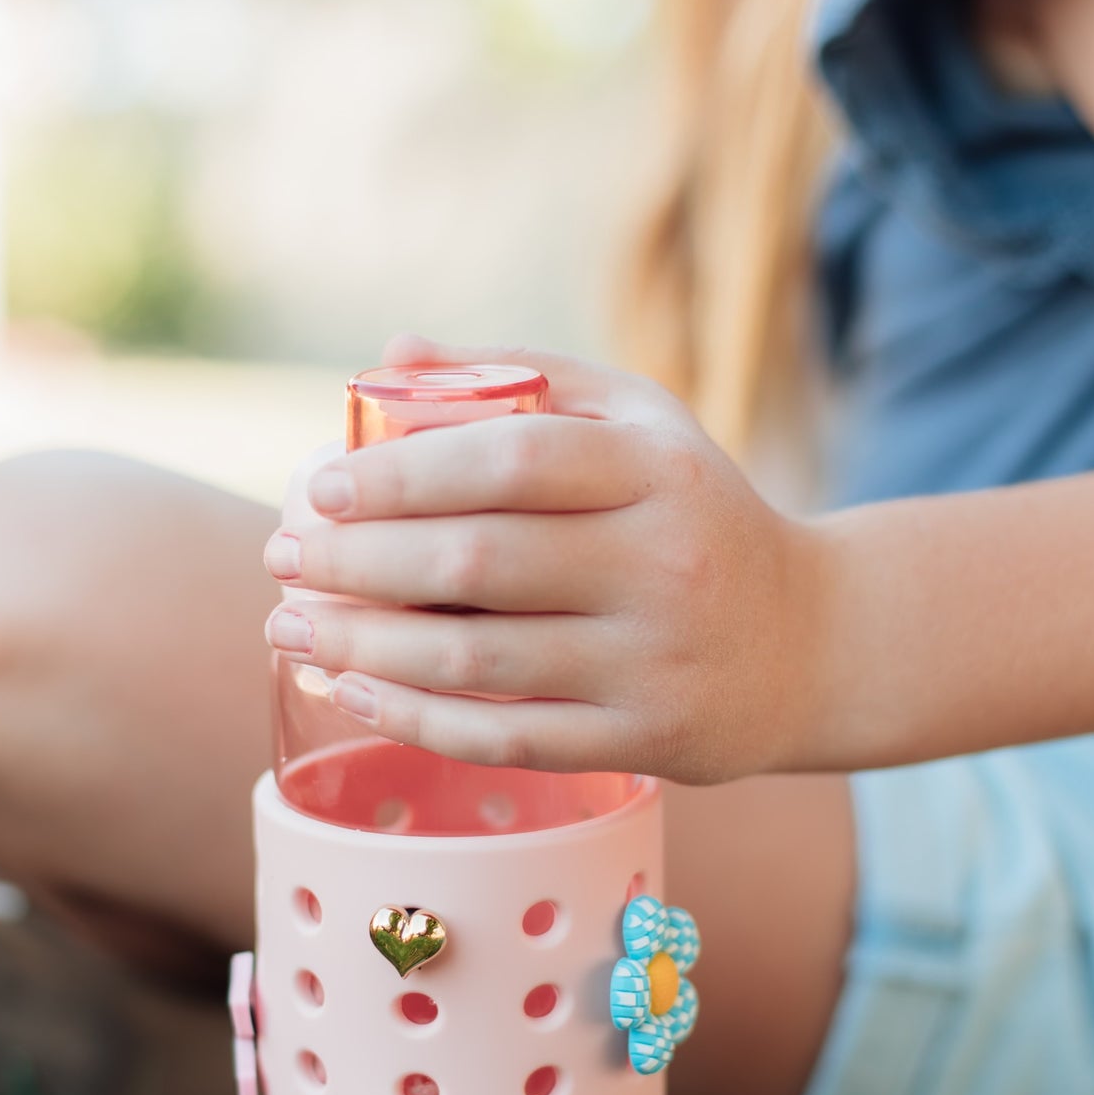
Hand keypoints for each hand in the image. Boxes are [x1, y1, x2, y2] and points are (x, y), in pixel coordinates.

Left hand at [262, 336, 823, 781]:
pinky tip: (351, 689)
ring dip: (364, 645)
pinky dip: (415, 718)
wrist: (811, 644)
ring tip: (289, 625)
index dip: (401, 474)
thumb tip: (390, 353)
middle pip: (477, 564)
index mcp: (657, 472)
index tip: (320, 486)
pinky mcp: (643, 741)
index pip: (510, 463)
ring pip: (478, 660)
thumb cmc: (694, 515)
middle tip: (281, 557)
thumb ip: (523, 378)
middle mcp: (662, 566)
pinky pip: (506, 737)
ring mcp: (654, 662)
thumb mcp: (640, 423)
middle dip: (356, 563)